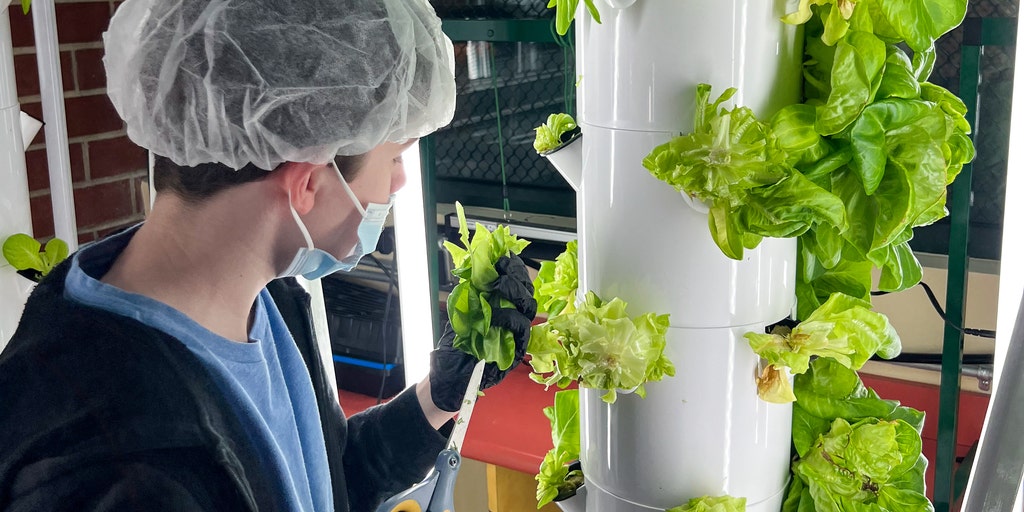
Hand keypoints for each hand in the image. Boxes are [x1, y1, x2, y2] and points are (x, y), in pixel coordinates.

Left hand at [429, 254, 536, 411]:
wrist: (449, 375)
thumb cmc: (454, 346)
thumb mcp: (461, 311)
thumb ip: (471, 291)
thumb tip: (476, 265)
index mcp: (503, 306)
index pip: (518, 282)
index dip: (514, 268)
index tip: (502, 258)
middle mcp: (513, 318)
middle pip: (527, 291)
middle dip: (515, 276)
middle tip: (499, 271)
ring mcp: (516, 334)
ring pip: (528, 306)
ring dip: (512, 291)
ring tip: (495, 287)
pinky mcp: (516, 349)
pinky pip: (520, 328)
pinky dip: (507, 316)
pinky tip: (493, 313)